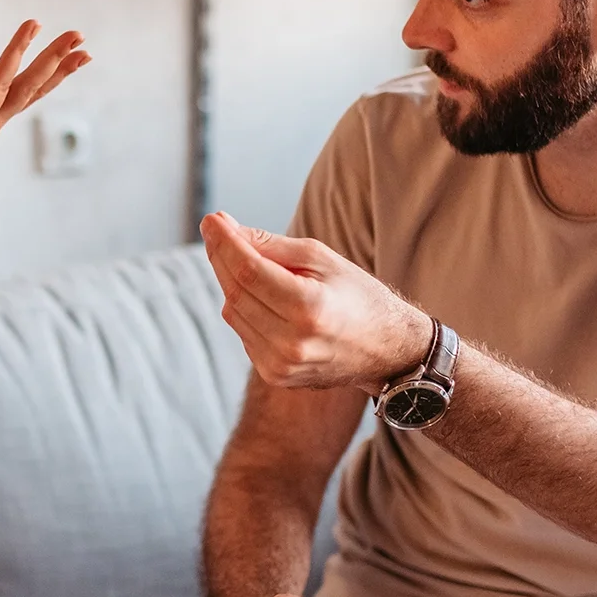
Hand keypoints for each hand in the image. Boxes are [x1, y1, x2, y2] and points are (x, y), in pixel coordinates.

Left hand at [200, 211, 432, 394]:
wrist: (385, 351)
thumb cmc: (357, 296)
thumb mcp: (323, 259)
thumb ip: (272, 246)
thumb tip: (225, 229)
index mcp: (310, 309)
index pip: (249, 271)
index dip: (225, 243)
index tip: (212, 220)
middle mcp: (292, 343)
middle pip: (235, 292)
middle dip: (221, 258)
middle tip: (217, 231)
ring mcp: (282, 365)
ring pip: (233, 313)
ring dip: (231, 283)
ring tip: (247, 262)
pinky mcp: (275, 376)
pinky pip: (244, 333)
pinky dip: (245, 309)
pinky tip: (263, 297)